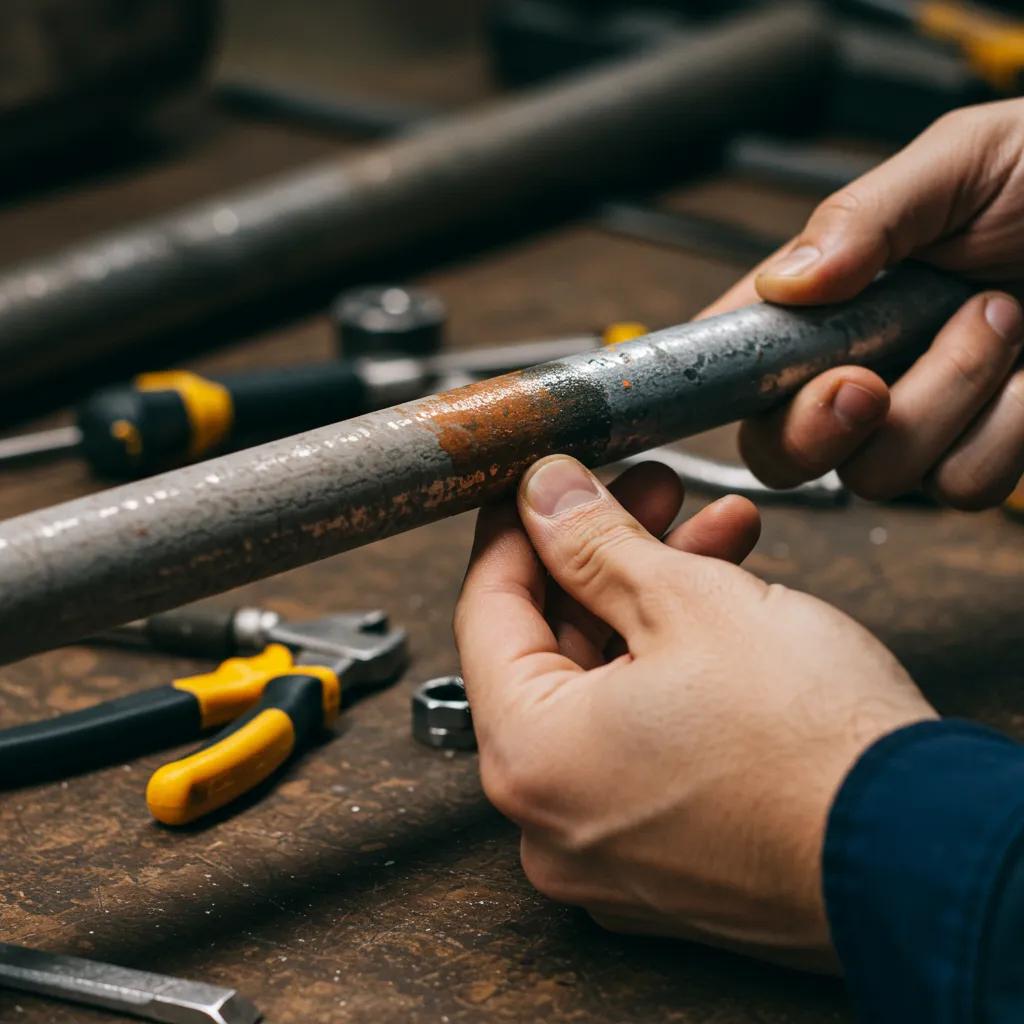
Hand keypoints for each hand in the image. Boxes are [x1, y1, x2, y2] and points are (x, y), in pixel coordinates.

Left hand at [454, 456, 935, 966]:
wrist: (925, 859)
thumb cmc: (812, 747)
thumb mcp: (687, 603)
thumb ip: (593, 542)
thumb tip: (543, 495)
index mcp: (530, 758)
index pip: (485, 613)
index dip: (516, 532)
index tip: (541, 488)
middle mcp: (550, 819)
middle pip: (552, 649)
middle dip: (605, 558)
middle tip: (645, 495)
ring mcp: (607, 848)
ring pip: (605, 690)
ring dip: (653, 603)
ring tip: (714, 533)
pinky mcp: (664, 857)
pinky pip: (639, 742)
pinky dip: (671, 672)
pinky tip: (725, 605)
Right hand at [703, 98, 1023, 508]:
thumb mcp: (960, 163)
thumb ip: (863, 216)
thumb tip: (785, 284)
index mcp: (826, 302)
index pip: (731, 360)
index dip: (713, 387)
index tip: (744, 387)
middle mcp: (856, 370)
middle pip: (781, 453)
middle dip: (820, 427)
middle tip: (866, 381)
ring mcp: (918, 420)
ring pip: (878, 472)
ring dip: (947, 396)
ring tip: (999, 316)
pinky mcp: (980, 455)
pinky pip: (960, 484)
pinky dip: (1005, 427)